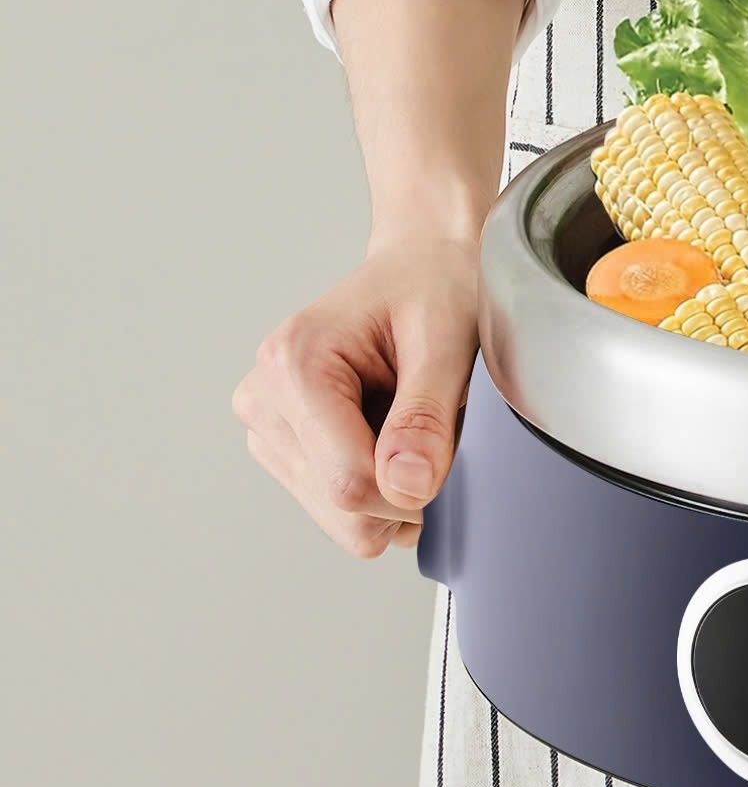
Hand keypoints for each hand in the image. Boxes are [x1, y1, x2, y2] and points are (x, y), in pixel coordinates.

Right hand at [233, 238, 478, 557]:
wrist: (422, 268)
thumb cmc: (433, 291)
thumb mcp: (447, 344)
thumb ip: (427, 418)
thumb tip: (407, 489)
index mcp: (293, 364)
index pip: (349, 483)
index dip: (411, 492)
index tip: (444, 455)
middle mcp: (263, 398)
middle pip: (340, 509)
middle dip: (401, 489)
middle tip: (427, 426)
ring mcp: (265, 426)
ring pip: (339, 517)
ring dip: (390, 484)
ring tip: (404, 418)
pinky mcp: (279, 446)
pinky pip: (337, 506)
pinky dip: (376, 483)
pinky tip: (386, 432)